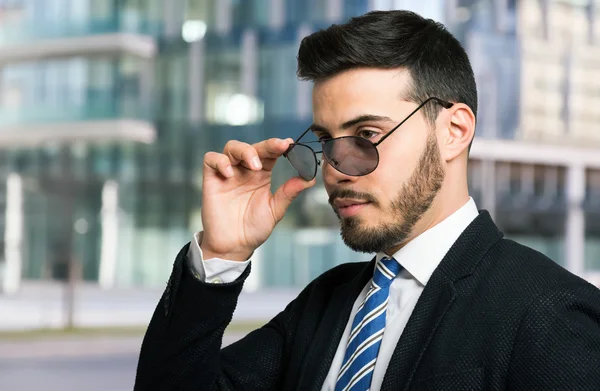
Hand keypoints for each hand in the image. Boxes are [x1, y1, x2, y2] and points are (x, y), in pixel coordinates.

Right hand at [201, 138, 315, 260]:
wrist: (234, 246)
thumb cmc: (253, 229)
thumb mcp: (275, 210)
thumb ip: (289, 193)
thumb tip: (310, 179)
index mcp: (261, 175)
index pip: (270, 153)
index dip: (278, 146)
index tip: (290, 143)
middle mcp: (244, 171)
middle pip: (253, 147)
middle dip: (265, 145)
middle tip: (278, 147)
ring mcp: (227, 174)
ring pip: (232, 148)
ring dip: (244, 151)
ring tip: (254, 166)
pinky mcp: (211, 180)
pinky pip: (211, 159)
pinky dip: (220, 161)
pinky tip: (230, 174)